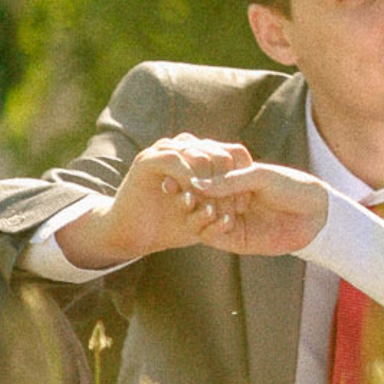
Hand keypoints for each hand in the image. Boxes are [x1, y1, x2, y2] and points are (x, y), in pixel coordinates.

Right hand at [57, 134, 253, 267]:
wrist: (132, 234)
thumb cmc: (173, 226)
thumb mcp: (207, 215)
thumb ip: (226, 203)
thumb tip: (251, 196)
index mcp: (203, 156)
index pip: (234, 155)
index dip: (242, 179)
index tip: (242, 206)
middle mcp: (187, 148)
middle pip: (221, 154)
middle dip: (227, 184)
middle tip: (228, 210)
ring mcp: (167, 151)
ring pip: (201, 155)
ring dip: (209, 184)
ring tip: (210, 209)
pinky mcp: (148, 160)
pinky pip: (174, 159)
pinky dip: (186, 179)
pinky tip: (190, 200)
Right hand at [180, 160, 331, 258]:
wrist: (316, 213)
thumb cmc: (291, 186)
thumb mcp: (260, 178)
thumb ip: (230, 181)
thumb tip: (196, 183)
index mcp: (231, 181)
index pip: (202, 179)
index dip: (189, 177)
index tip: (178, 173)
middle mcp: (226, 201)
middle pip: (196, 200)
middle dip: (188, 197)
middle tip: (180, 193)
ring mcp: (229, 220)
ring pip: (200, 219)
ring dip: (197, 214)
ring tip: (202, 207)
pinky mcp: (235, 240)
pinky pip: (213, 236)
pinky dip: (212, 228)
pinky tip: (225, 220)